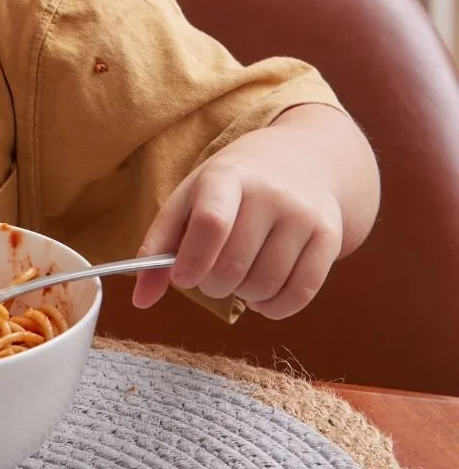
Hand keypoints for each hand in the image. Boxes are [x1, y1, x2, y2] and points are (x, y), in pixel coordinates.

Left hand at [131, 105, 372, 319]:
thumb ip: (160, 247)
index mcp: (226, 176)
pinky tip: (263, 293)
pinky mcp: (329, 237)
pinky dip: (274, 307)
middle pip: (234, 264)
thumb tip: (140, 300)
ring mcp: (303, 214)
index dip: (192, 261)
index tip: (182, 278)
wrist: (301, 161)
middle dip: (213, 285)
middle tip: (211, 276)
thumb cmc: (231, 188)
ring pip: (265, 284)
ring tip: (238, 278)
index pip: (211, 223)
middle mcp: (270, 193)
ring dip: (243, 296)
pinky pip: (300, 294)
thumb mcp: (190, 199)